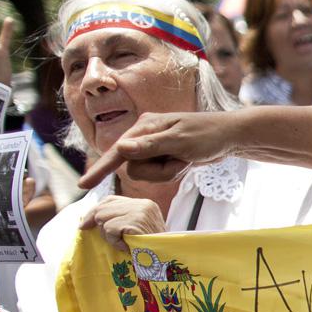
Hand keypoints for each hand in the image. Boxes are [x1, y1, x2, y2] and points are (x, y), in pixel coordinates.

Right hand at [78, 111, 236, 188]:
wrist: (229, 137)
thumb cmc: (207, 135)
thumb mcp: (179, 141)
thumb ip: (150, 147)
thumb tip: (121, 149)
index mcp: (144, 126)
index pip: (117, 151)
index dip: (101, 169)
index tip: (83, 185)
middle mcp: (144, 136)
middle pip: (134, 168)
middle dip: (158, 171)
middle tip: (180, 159)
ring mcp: (153, 148)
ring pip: (147, 174)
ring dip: (168, 172)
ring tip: (185, 159)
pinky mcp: (162, 156)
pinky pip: (159, 174)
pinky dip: (174, 172)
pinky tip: (186, 162)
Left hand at [79, 196, 166, 251]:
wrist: (168, 260)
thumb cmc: (151, 250)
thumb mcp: (136, 230)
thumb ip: (120, 220)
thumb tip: (89, 219)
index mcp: (145, 204)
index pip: (111, 200)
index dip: (95, 212)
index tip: (84, 225)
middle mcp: (143, 204)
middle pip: (103, 207)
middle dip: (97, 224)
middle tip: (107, 239)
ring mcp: (140, 211)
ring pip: (103, 217)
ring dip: (107, 234)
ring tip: (122, 243)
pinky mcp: (135, 221)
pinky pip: (109, 228)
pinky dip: (113, 241)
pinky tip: (126, 247)